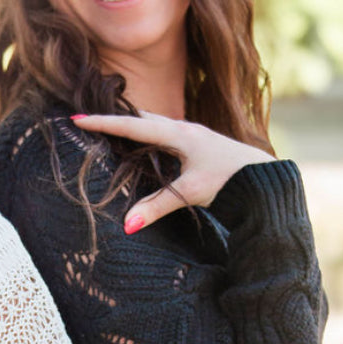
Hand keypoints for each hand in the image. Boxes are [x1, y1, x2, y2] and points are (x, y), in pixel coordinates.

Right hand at [70, 111, 272, 232]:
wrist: (265, 177)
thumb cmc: (230, 181)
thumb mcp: (191, 192)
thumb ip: (157, 207)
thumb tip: (126, 225)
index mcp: (178, 134)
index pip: (132, 125)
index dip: (103, 123)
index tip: (77, 118)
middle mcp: (183, 129)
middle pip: (140, 118)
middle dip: (114, 119)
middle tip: (88, 120)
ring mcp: (192, 134)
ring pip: (153, 125)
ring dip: (131, 125)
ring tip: (110, 129)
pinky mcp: (198, 144)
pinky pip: (164, 134)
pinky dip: (147, 136)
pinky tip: (144, 145)